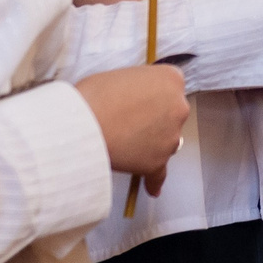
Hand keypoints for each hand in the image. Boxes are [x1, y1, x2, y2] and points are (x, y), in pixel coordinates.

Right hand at [75, 63, 190, 192]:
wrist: (85, 123)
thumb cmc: (95, 95)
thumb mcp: (121, 75)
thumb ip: (137, 86)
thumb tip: (132, 98)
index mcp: (170, 79)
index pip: (170, 85)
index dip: (152, 94)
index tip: (140, 100)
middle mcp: (178, 107)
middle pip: (171, 114)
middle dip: (154, 118)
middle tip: (129, 121)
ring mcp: (171, 137)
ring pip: (165, 142)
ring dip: (150, 144)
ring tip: (124, 145)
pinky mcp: (157, 162)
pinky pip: (159, 173)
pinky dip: (153, 180)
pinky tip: (151, 187)